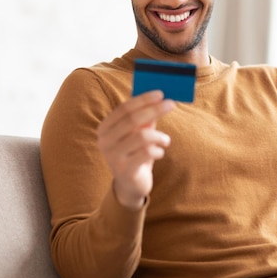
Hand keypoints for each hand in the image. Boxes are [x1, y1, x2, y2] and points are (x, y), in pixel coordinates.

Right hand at [97, 90, 174, 208]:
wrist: (130, 184)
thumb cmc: (135, 152)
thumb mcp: (138, 133)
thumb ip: (145, 117)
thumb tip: (159, 98)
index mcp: (105, 128)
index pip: (124, 108)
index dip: (143, 99)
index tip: (160, 93)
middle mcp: (105, 141)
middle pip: (132, 119)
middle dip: (154, 110)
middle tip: (171, 104)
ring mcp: (113, 157)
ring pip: (142, 136)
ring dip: (159, 136)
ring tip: (165, 140)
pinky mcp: (125, 171)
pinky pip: (147, 153)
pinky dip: (159, 150)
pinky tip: (159, 153)